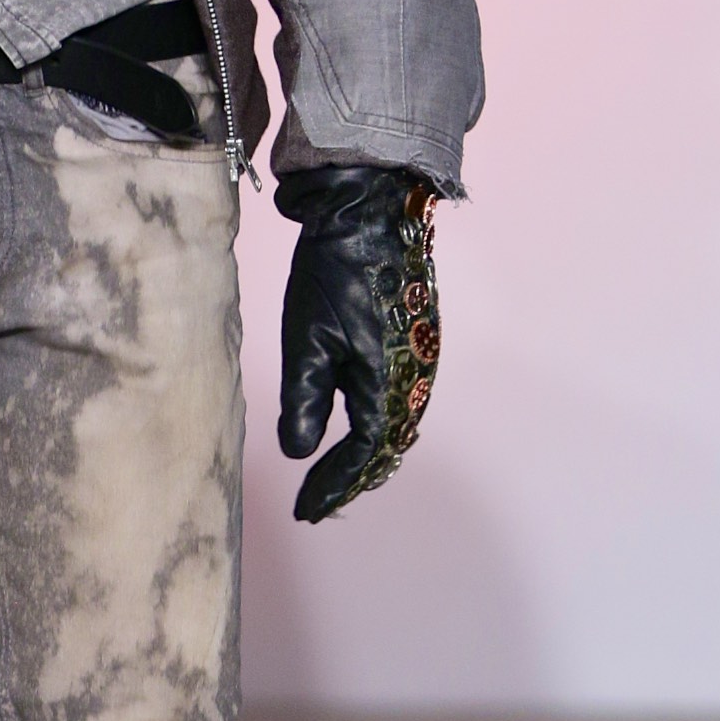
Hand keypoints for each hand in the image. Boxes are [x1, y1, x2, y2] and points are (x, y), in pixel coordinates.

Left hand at [276, 167, 439, 524]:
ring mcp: (420, 357)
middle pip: (386, 447)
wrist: (371, 209)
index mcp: (390, 385)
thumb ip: (305, 401)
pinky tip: (356, 426)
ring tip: (334, 477)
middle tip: (316, 502)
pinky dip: (377, 425)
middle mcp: (415, 378)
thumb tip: (299, 453)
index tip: (306, 510)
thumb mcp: (308, 340)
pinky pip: (400, 400)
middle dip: (352, 478)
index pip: (364, 455)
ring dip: (367, 455)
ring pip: (396, 424)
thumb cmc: (335, 271)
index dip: (335, 485)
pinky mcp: (415, 339)